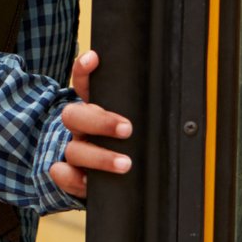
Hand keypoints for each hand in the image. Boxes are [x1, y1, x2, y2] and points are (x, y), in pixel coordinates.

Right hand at [49, 50, 132, 200]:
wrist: (98, 172)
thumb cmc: (122, 142)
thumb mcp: (129, 118)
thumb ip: (140, 109)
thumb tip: (179, 102)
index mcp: (93, 108)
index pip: (84, 83)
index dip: (84, 69)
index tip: (95, 59)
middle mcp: (80, 127)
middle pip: (74, 115)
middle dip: (100, 121)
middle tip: (127, 129)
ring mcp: (73, 150)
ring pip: (74, 149)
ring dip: (99, 156)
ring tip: (125, 164)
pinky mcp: (71, 174)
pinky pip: (63, 174)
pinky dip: (72, 178)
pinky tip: (89, 182)